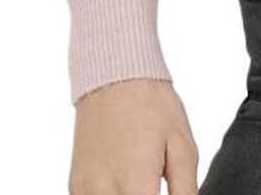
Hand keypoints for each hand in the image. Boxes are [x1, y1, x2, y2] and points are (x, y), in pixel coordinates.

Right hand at [69, 77, 198, 194]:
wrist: (116, 76)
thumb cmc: (154, 107)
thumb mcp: (183, 146)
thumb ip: (185, 192)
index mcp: (135, 183)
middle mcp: (104, 191)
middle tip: (154, 189)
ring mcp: (84, 191)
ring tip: (142, 187)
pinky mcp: (75, 187)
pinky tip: (125, 189)